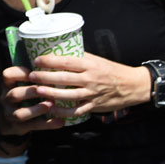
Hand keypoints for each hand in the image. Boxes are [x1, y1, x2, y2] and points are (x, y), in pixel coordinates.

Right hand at [0, 64, 63, 134]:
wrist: (7, 122)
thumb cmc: (22, 97)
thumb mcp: (20, 85)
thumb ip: (33, 77)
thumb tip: (58, 61)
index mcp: (8, 86)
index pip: (7, 75)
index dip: (20, 73)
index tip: (33, 72)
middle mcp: (6, 99)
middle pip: (14, 94)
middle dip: (31, 92)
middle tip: (46, 89)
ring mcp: (11, 114)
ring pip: (21, 113)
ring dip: (37, 109)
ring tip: (51, 105)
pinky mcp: (19, 127)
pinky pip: (33, 126)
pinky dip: (48, 124)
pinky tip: (60, 121)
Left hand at [26, 52, 150, 117]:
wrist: (133, 85)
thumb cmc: (111, 70)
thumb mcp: (97, 60)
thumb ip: (80, 58)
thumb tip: (58, 51)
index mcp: (90, 65)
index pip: (67, 61)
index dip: (50, 61)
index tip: (37, 60)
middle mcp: (90, 79)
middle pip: (64, 78)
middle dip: (45, 77)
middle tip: (31, 76)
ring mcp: (92, 94)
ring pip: (68, 95)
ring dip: (51, 94)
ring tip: (37, 91)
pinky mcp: (94, 106)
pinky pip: (76, 110)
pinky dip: (63, 111)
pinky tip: (51, 109)